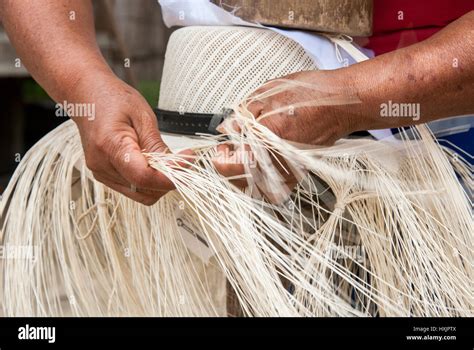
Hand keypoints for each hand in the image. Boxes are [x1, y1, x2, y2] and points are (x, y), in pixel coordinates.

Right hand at [70, 72, 181, 204]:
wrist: (87, 97)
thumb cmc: (113, 100)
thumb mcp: (143, 116)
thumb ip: (157, 146)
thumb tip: (176, 167)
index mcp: (110, 146)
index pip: (143, 177)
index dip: (169, 177)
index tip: (187, 163)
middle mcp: (101, 165)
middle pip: (143, 190)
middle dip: (167, 181)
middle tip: (182, 161)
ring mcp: (101, 173)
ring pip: (139, 193)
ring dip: (158, 183)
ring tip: (166, 161)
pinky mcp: (104, 175)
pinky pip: (131, 188)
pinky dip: (147, 181)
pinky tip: (152, 163)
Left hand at [214, 70, 362, 190]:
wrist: (343, 104)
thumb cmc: (312, 95)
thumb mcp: (269, 94)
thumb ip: (243, 114)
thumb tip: (227, 127)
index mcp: (267, 140)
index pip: (232, 164)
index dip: (220, 157)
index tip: (220, 147)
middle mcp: (278, 161)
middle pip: (241, 181)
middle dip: (228, 168)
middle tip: (228, 150)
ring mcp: (290, 171)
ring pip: (256, 188)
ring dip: (242, 176)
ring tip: (242, 158)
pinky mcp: (298, 173)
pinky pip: (273, 187)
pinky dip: (260, 179)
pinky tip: (258, 163)